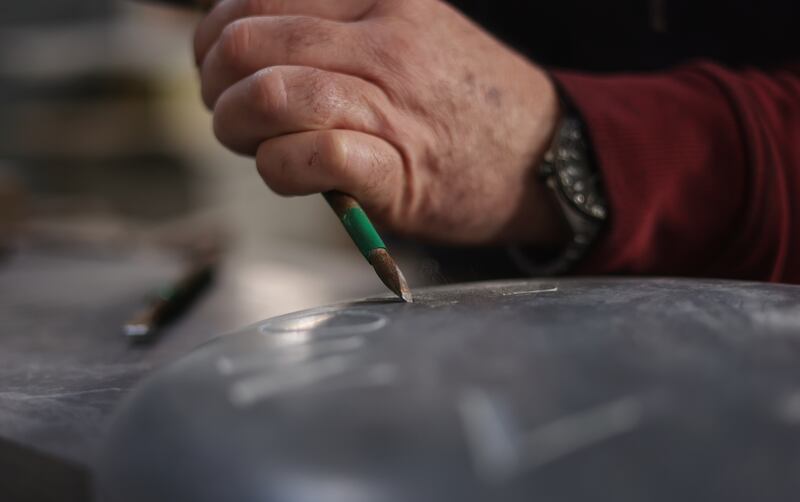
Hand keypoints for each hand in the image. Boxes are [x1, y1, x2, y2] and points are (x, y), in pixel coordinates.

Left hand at [194, 0, 566, 245]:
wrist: (542, 153)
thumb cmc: (460, 99)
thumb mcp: (407, 28)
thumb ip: (336, 23)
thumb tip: (243, 38)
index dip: (214, 32)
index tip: (216, 64)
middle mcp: (382, 39)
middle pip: (248, 44)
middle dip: (214, 84)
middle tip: (225, 109)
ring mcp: (390, 102)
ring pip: (270, 95)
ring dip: (235, 126)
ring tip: (249, 143)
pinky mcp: (395, 168)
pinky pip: (309, 156)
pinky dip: (277, 170)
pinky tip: (289, 174)